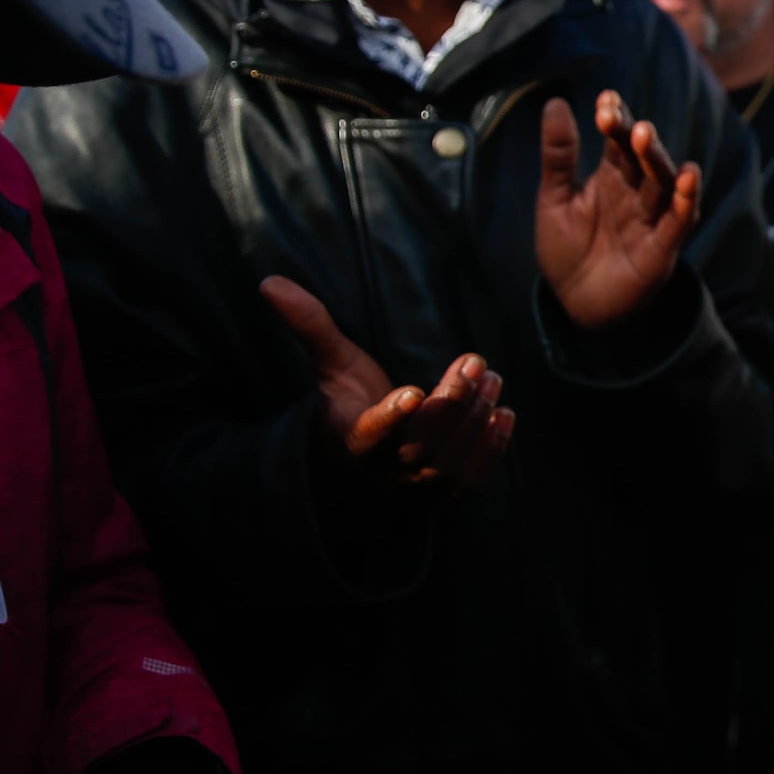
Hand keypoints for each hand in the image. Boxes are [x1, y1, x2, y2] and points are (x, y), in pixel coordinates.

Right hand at [260, 276, 512, 490]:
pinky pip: (471, 478)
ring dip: (475, 421)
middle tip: (473, 364)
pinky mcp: (445, 492)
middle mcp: (384, 472)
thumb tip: (269, 282)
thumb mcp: (331, 363)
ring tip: (492, 379)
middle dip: (450, 405)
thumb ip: (310, 325)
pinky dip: (491, 450)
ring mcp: (416, 487)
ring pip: (449, 463)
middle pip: (420, 447)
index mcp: (352, 440)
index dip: (391, 419)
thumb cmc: (350, 399)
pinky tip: (504, 414)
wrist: (368, 453)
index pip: (369, 436)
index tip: (413, 392)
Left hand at [537, 90, 701, 330]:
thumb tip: (555, 102)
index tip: (607, 100)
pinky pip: (677, 222)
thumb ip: (558, 156)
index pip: (617, 142)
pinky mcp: (661, 250)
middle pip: (643, 159)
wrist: (573, 304)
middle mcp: (635, 194)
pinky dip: (685, 201)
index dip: (615, 121)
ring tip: (646, 136)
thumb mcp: (553, 200)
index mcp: (611, 178)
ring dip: (657, 160)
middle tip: (630, 122)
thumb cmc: (566, 250)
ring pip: (662, 184)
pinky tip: (689, 177)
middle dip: (638, 139)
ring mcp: (651, 220)